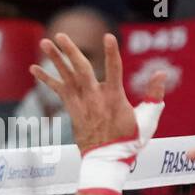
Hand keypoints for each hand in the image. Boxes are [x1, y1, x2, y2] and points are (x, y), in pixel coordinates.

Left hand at [31, 33, 166, 154]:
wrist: (106, 159)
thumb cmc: (130, 139)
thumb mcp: (147, 119)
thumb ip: (155, 95)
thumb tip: (162, 73)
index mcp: (115, 98)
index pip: (115, 70)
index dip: (112, 53)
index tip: (108, 36)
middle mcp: (95, 97)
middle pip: (81, 69)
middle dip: (70, 51)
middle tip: (60, 35)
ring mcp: (81, 102)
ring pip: (65, 76)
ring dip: (55, 58)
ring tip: (44, 42)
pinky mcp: (71, 107)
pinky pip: (57, 89)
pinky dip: (45, 78)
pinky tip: (33, 68)